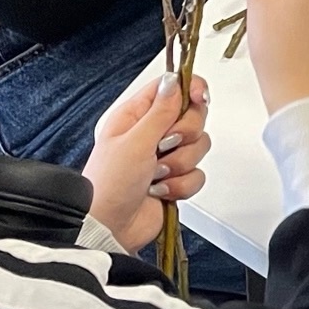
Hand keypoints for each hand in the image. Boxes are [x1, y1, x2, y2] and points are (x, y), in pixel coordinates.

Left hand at [85, 73, 209, 251]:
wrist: (108, 229)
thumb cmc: (109, 184)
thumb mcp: (134, 142)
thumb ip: (160, 111)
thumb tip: (175, 80)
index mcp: (136, 116)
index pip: (172, 87)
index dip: (191, 88)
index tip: (200, 98)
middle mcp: (153, 133)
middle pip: (192, 115)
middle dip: (185, 133)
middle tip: (164, 145)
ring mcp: (166, 157)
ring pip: (198, 146)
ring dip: (180, 163)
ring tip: (157, 174)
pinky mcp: (176, 180)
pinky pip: (198, 174)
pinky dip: (182, 184)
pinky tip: (161, 190)